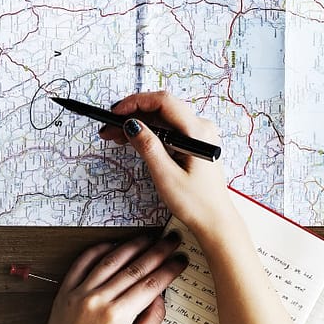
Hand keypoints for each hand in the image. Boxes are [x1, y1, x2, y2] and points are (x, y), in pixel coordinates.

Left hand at [22, 234, 189, 323]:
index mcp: (117, 316)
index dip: (169, 270)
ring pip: (110, 260)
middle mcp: (98, 300)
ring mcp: (79, 293)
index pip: (151, 285)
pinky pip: (82, 263)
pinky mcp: (65, 291)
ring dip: (131, 246)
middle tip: (171, 241)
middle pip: (134, 268)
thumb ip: (151, 321)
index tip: (180, 260)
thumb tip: (161, 296)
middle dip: (157, 252)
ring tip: (148, 238)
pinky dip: (98, 250)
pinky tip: (112, 245)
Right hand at [101, 91, 244, 246]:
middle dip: (132, 114)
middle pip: (161, 109)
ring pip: (162, 119)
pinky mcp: (194, 143)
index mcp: (198, 132)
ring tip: (115, 135)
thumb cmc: (196, 203)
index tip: (114, 112)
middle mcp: (200, 128)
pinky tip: (132, 139)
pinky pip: (168, 130)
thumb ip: (148, 146)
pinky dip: (149, 132)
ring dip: (138, 123)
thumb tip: (131, 124)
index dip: (136, 102)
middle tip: (108, 128)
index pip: (163, 102)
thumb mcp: (166, 176)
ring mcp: (198, 135)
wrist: (215, 221)